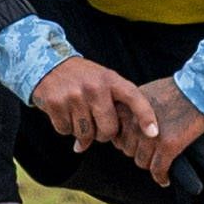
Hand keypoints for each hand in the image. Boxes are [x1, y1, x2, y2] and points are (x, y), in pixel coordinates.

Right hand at [31, 57, 158, 154]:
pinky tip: (65, 113)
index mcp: (110, 79)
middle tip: (96, 124)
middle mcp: (94, 87)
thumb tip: (107, 140)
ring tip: (79, 115)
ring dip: (82, 133)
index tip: (154, 133)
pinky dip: (65, 128)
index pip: (134, 97)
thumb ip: (111, 106)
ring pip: (85, 135)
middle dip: (103, 134)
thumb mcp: (103, 80)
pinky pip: (65, 131)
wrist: (49, 63)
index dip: (146, 116)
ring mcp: (74, 96)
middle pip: (108, 130)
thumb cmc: (83, 78)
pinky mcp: (55, 103)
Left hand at [120, 77, 203, 186]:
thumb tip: (125, 128)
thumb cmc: (175, 90)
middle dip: (140, 152)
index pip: (117, 138)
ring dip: (151, 164)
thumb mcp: (143, 95)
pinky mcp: (167, 145)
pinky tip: (165, 179)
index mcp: (126, 110)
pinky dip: (161, 177)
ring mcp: (149, 136)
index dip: (129, 142)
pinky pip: (158, 169)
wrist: (199, 90)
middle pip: (129, 151)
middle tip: (153, 150)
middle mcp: (134, 124)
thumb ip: (131, 112)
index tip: (139, 144)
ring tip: (161, 161)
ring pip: (142, 162)